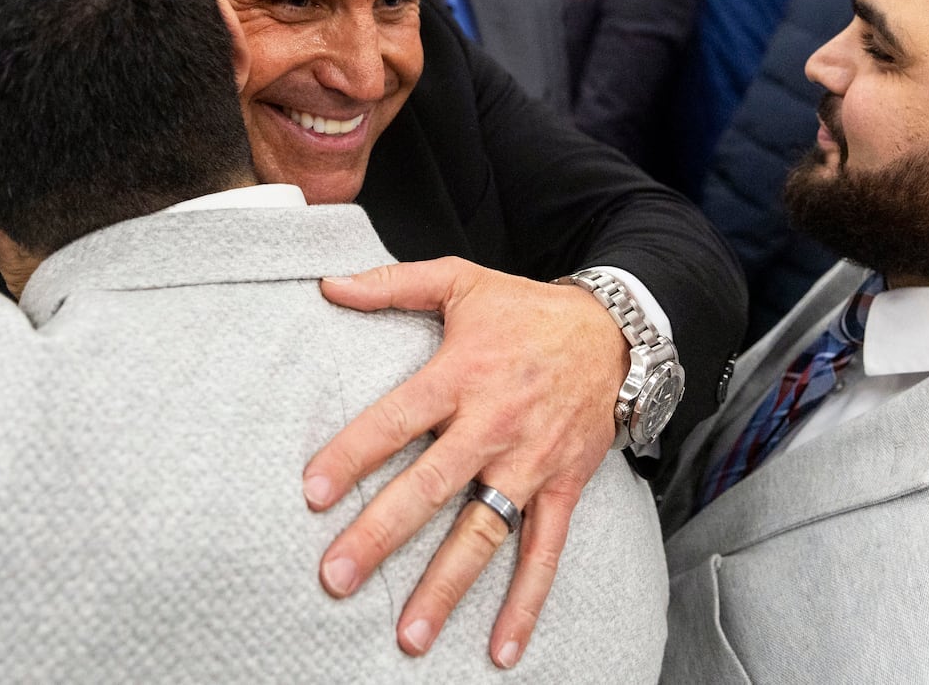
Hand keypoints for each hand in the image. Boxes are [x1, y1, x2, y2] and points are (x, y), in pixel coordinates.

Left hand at [305, 257, 627, 667]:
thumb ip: (392, 284)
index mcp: (461, 374)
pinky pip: (545, 551)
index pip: (397, 419)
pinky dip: (526, 602)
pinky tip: (501, 649)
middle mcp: (494, 424)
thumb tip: (327, 284)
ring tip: (410, 635)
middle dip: (382, 534)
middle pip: (432, 486)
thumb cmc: (526, 310)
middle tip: (337, 576)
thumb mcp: (462, 281)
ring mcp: (531, 462)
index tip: (312, 492)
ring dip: (446, 585)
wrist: (616, 332)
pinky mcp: (564, 486)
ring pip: (484, 531)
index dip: (354, 454)